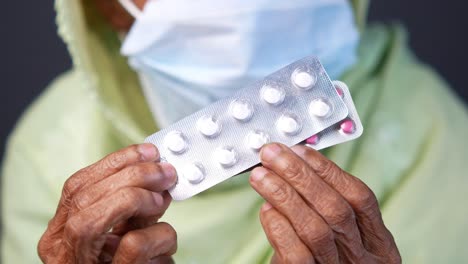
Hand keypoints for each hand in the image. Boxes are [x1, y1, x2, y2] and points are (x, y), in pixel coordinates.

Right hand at [38, 144, 177, 262]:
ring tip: (163, 199)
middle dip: (131, 175)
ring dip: (138, 199)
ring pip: (91, 219)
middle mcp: (61, 251)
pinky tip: (164, 244)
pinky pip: (133, 246)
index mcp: (62, 233)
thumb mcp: (124, 229)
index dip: (114, 162)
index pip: (77, 186)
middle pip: (83, 197)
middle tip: (166, 171)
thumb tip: (157, 173)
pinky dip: (158, 235)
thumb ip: (132, 205)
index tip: (148, 151)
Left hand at [249, 143, 400, 263]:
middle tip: (272, 154)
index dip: (328, 169)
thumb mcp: (337, 238)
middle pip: (336, 208)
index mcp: (378, 244)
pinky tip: (266, 210)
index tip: (299, 150)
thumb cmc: (322, 262)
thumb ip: (323, 208)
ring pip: (315, 228)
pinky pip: (297, 255)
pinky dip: (279, 228)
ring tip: (260, 175)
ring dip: (284, 195)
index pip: (359, 196)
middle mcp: (364, 259)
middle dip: (300, 175)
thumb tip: (292, 165)